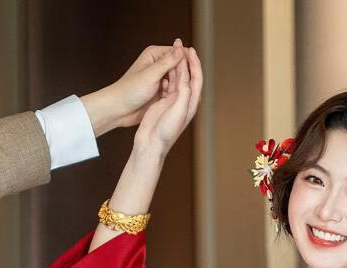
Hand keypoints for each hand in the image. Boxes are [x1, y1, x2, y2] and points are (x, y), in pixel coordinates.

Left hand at [81, 43, 186, 135]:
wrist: (120, 109)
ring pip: (179, 81)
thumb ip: (167, 62)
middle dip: (184, 77)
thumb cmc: (130, 90)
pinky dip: (177, 96)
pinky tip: (176, 102)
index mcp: (155, 54)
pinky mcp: (161, 92)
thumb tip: (181, 48)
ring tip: (177, 96)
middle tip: (181, 89)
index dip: (186, 62)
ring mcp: (161, 79)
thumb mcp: (150, 75)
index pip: (179, 52)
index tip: (188, 75)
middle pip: (181, 67)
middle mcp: (159, 64)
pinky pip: (175, 92)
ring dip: (181, 88)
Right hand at [134, 41, 202, 157]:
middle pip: (188, 76)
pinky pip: (167, 83)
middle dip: (185, 60)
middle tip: (179, 44)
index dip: (194, 63)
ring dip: (175, 64)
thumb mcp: (178, 110)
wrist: (150, 143)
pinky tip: (163, 65)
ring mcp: (174, 101)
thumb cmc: (165, 131)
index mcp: (191, 104)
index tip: (189, 49)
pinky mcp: (163, 102)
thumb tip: (187, 76)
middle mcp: (185, 101)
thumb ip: (184, 93)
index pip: (196, 79)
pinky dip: (166, 73)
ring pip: (177, 78)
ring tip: (172, 50)